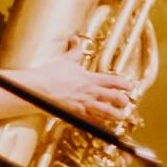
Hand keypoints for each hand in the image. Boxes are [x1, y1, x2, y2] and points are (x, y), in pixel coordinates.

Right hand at [16, 41, 134, 127]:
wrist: (38, 88)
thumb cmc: (51, 74)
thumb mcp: (66, 60)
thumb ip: (74, 50)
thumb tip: (74, 38)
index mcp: (91, 78)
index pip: (116, 81)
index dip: (126, 84)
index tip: (129, 87)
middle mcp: (92, 92)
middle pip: (117, 98)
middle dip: (124, 102)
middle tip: (125, 103)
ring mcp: (85, 104)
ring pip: (109, 113)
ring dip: (117, 116)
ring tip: (120, 117)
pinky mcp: (77, 114)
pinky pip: (93, 123)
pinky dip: (100, 126)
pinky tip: (104, 127)